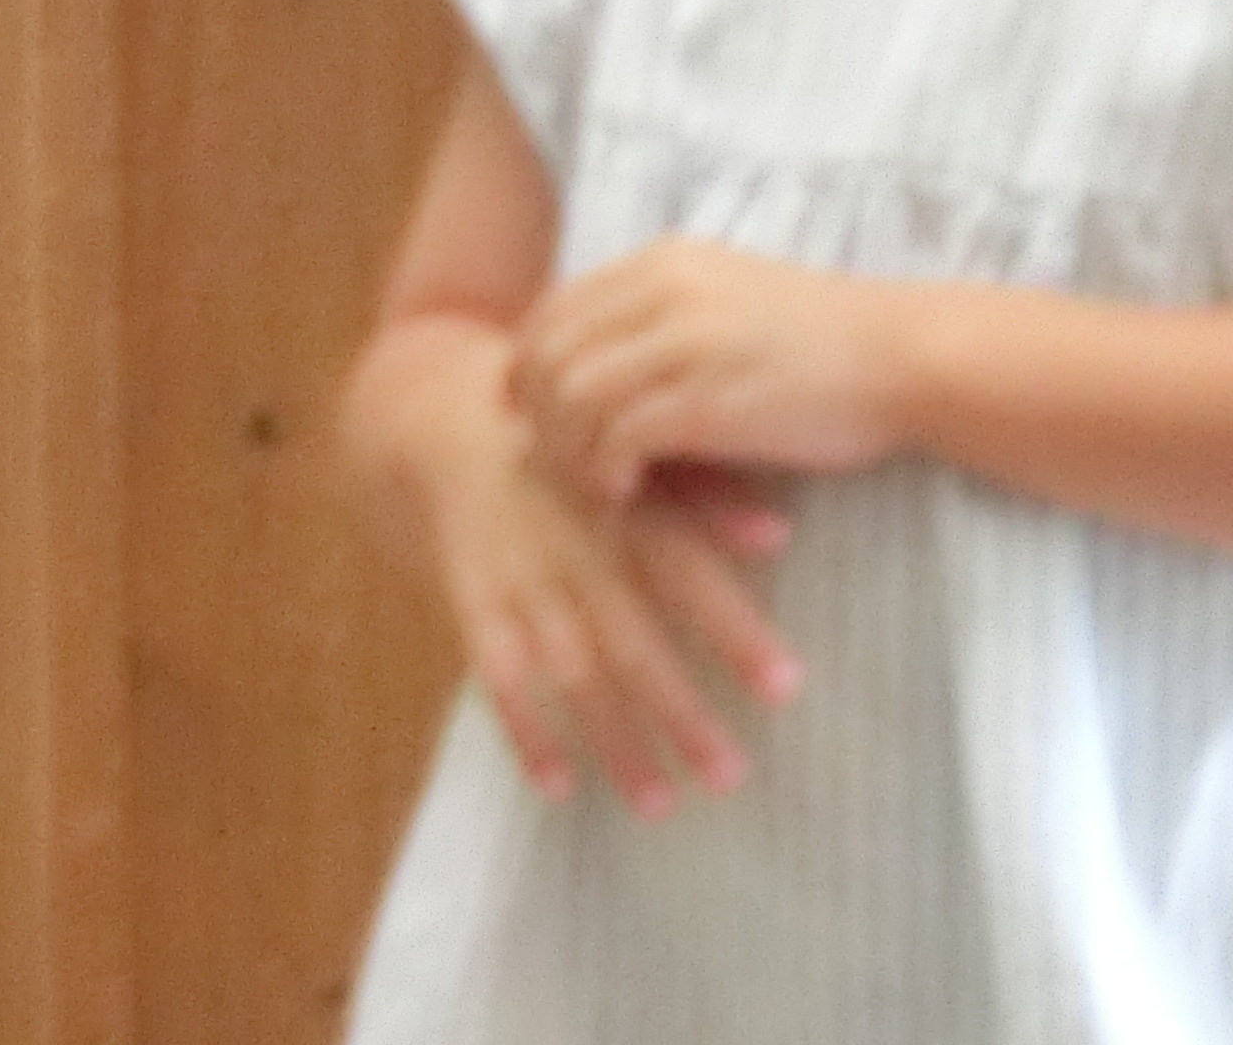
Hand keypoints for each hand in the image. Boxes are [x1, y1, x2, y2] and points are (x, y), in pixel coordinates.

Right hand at [401, 386, 801, 815]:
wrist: (445, 428)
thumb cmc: (574, 457)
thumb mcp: (636, 461)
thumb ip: (708, 496)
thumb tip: (781, 537)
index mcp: (625, 511)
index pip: (689, 576)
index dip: (735, 631)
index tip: (787, 688)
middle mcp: (574, 550)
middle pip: (632, 643)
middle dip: (681, 713)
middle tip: (730, 778)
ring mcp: (519, 582)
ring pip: (571, 673)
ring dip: (614, 740)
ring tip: (660, 803)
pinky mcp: (474, 604)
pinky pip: (496, 677)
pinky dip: (525, 732)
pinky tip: (558, 786)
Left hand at [512, 238, 908, 504]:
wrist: (902, 358)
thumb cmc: (820, 341)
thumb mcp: (727, 297)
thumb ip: (660, 314)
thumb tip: (594, 356)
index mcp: (662, 263)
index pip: (555, 308)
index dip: (529, 365)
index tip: (533, 410)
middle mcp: (662, 291)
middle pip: (547, 352)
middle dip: (538, 412)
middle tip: (558, 457)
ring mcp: (683, 344)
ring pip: (571, 396)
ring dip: (568, 448)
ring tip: (595, 480)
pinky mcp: (707, 402)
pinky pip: (616, 437)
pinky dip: (605, 470)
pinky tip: (624, 491)